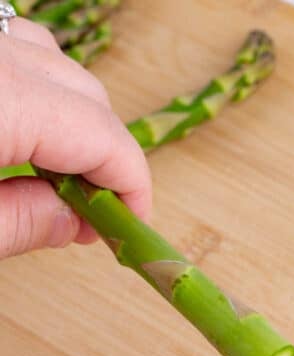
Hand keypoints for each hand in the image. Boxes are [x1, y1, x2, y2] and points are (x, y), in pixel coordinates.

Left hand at [0, 17, 150, 259]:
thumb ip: (16, 225)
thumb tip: (70, 222)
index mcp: (1, 100)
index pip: (101, 136)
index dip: (132, 186)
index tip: (132, 226)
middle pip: (86, 96)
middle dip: (104, 157)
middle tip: (89, 217)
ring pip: (52, 62)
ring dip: (72, 117)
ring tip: (55, 174)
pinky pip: (12, 43)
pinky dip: (34, 84)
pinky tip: (21, 126)